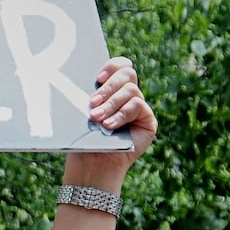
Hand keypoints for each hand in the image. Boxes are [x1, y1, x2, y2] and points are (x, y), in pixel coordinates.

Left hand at [68, 56, 157, 183]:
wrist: (91, 164)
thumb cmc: (84, 138)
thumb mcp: (83, 111)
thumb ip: (89, 93)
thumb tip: (81, 77)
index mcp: (112, 88)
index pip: (121, 65)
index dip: (112, 66)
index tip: (97, 77)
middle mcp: (128, 95)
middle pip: (128, 73)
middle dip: (108, 87)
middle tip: (92, 102)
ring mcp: (139, 108)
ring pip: (131, 90)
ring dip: (111, 104)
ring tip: (97, 118)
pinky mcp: (148, 121)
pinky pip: (138, 105)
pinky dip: (121, 114)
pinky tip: (109, 125)